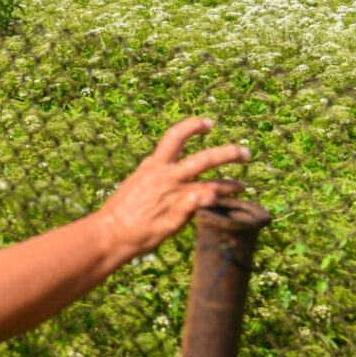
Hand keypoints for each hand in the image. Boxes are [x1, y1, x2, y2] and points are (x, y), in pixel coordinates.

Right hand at [97, 117, 248, 258]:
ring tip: (242, 186)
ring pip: (210, 184)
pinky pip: (201, 203)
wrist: (110, 232)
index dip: (194, 126)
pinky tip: (226, 203)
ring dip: (230, 184)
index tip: (208, 124)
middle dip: (228, 153)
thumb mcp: (137, 180)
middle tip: (245, 152)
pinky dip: (213, 200)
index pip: (176, 136)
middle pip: (204, 159)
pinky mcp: (176, 215)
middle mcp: (166, 177)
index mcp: (154, 165)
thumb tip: (170, 161)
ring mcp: (173, 196)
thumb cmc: (122, 210)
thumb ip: (156, 171)